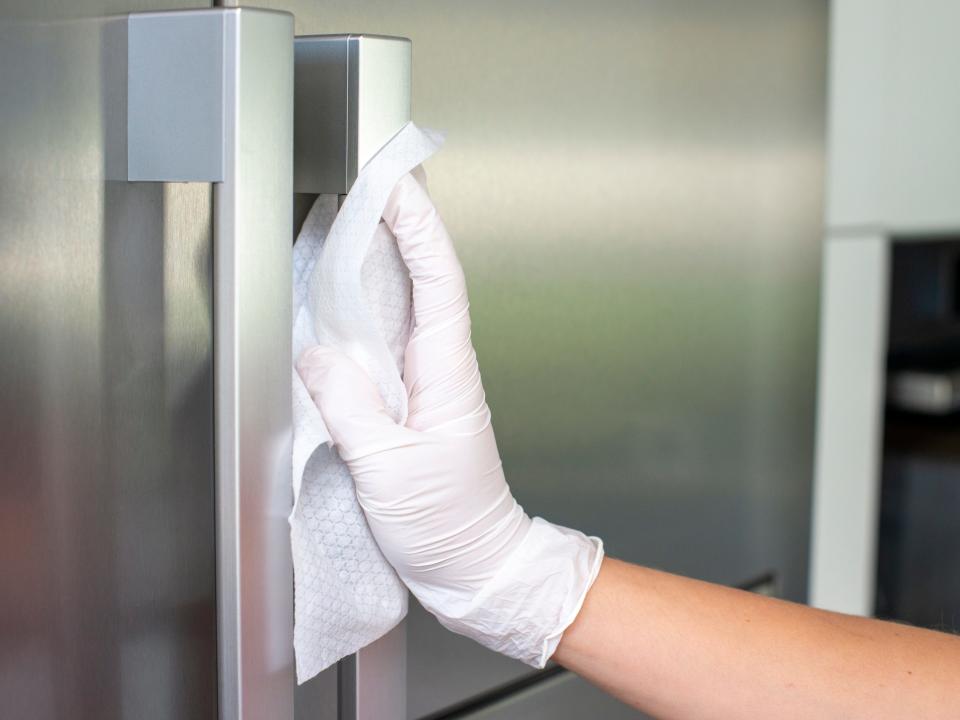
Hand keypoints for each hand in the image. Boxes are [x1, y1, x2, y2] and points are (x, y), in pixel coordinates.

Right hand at [296, 173, 602, 666]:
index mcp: (446, 374)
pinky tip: (351, 300)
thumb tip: (316, 354)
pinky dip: (374, 306)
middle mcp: (442, 368)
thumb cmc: (446, 523)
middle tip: (374, 182)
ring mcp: (430, 383)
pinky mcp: (414, 402)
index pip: (437, 280)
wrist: (475, 561)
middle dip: (404, 225)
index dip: (417, 227)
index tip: (394, 184)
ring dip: (390, 258)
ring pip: (410, 305)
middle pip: (427, 279)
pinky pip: (392, 341)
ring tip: (361, 220)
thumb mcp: (389, 468)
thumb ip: (350, 407)